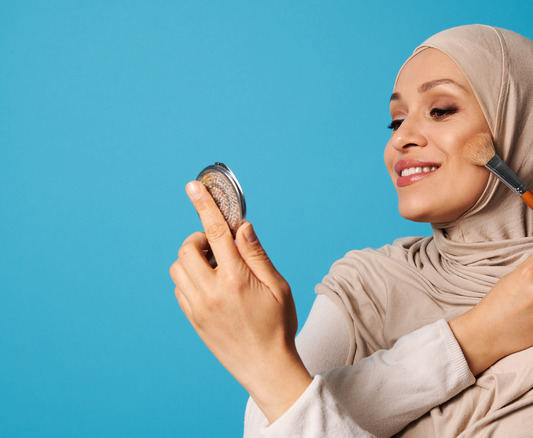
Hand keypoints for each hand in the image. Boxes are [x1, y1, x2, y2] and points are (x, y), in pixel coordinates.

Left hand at [169, 181, 311, 421]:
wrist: (266, 368)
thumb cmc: (279, 326)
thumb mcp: (278, 286)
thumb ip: (257, 254)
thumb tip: (242, 227)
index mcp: (237, 279)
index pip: (217, 232)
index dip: (205, 206)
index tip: (194, 187)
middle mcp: (212, 291)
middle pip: (188, 248)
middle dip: (200, 239)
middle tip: (220, 247)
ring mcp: (198, 307)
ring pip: (178, 268)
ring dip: (193, 259)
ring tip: (217, 268)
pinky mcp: (192, 319)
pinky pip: (179, 288)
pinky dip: (190, 279)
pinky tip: (212, 286)